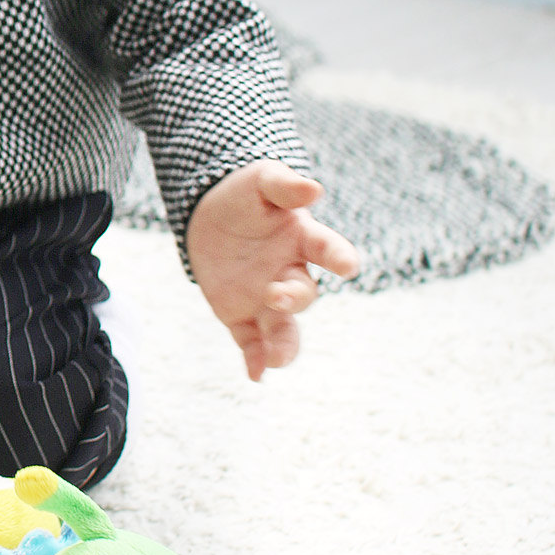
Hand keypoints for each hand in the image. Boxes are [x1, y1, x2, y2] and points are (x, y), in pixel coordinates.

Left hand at [185, 161, 359, 380]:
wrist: (207, 215)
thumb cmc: (244, 195)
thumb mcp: (260, 180)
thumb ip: (283, 185)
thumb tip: (313, 188)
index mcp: (302, 239)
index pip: (327, 248)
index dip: (338, 256)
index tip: (348, 264)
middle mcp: (290, 274)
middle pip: (302, 293)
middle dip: (293, 297)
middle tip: (275, 295)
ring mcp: (266, 298)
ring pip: (283, 330)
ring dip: (283, 347)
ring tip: (276, 360)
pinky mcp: (241, 315)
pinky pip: (251, 341)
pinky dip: (255, 359)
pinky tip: (255, 373)